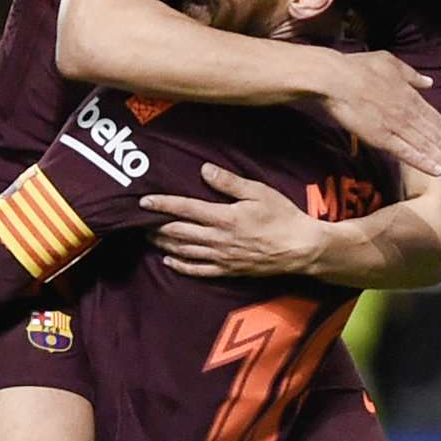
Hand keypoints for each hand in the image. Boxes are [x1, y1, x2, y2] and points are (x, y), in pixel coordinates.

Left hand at [140, 163, 326, 277]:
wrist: (301, 248)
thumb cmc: (282, 216)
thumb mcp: (258, 192)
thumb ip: (229, 182)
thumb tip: (204, 170)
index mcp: (223, 217)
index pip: (184, 209)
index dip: (162, 204)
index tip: (143, 201)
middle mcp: (217, 240)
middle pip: (178, 232)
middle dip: (156, 226)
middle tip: (139, 221)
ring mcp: (222, 258)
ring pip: (184, 251)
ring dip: (163, 244)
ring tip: (148, 237)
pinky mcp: (229, 270)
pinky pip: (198, 271)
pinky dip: (180, 266)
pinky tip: (168, 261)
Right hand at [319, 51, 440, 180]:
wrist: (335, 79)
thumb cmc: (359, 67)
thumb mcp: (390, 62)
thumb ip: (411, 75)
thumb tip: (428, 82)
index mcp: (411, 96)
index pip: (438, 121)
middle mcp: (409, 113)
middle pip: (437, 138)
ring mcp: (396, 126)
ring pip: (427, 147)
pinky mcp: (381, 137)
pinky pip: (405, 152)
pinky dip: (422, 162)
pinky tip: (436, 172)